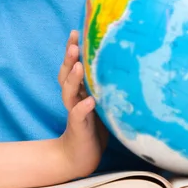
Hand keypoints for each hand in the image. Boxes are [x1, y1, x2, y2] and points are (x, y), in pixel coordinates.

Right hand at [57, 30, 108, 177]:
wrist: (79, 156)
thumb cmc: (94, 124)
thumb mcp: (100, 100)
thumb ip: (102, 83)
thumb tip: (121, 60)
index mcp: (78, 89)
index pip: (72, 65)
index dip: (71, 48)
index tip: (75, 31)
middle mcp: (73, 97)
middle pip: (66, 74)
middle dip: (68, 59)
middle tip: (73, 44)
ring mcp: (74, 111)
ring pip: (68, 93)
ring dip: (73, 79)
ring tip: (78, 67)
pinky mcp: (78, 127)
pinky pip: (78, 116)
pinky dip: (83, 108)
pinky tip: (89, 101)